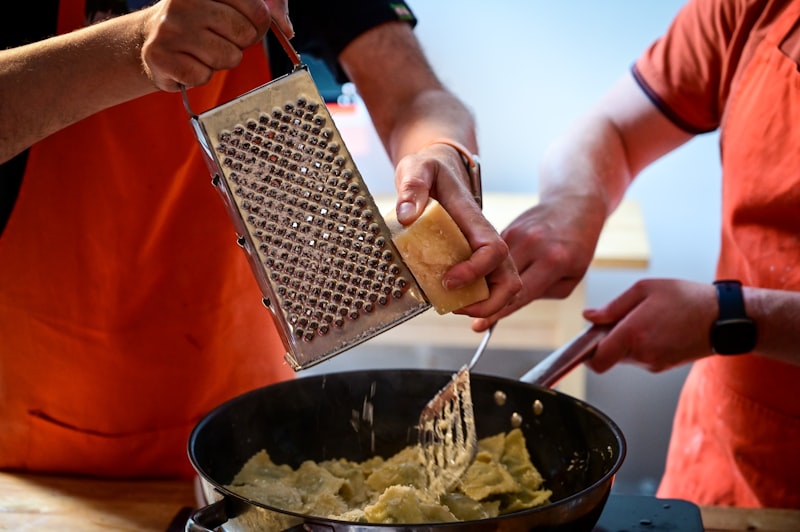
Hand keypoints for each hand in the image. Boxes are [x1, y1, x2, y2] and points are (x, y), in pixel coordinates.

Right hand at [140, 0, 291, 90]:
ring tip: (201, 50)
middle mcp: (182, 2)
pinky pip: (204, 76)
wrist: (150, 39)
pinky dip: (201, 75)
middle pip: (243, 34)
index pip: (257, 10)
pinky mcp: (161, 57)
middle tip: (217, 39)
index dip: (257, 25)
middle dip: (238, 44)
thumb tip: (287, 27)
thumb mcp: (227, 6)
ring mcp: (170, 29)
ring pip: (227, 57)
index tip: (242, 25)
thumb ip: (260, 10)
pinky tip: (188, 62)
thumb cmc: (197, 23)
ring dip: (220, 61)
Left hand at [392, 143, 520, 318]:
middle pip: (509, 276)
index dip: (476, 271)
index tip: (448, 280)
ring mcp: (480, 249)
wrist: (437, 165)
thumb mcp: (417, 168)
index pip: (493, 249)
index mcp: (472, 218)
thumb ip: (413, 187)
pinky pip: (487, 284)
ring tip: (454, 307)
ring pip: (503, 285)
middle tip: (457, 307)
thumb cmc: (429, 167)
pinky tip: (453, 303)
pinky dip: (477, 301)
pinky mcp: (473, 257)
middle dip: (491, 301)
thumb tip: (408, 214)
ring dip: (485, 305)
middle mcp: (483, 237)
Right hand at [471, 195, 604, 330]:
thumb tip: (511, 302)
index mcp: (553, 261)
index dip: (497, 312)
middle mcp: (533, 246)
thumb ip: (544, 292)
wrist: (575, 204)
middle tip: (469, 311)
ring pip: (492, 266)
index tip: (478, 325)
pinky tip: (486, 274)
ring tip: (475, 294)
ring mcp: (518, 234)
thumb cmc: (578, 245)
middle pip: (499, 280)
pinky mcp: (508, 228)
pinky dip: (489, 266)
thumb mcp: (572, 276)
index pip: (519, 294)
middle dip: (483, 298)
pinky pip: (494, 254)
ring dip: (483, 282)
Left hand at [583, 278, 716, 372]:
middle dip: (608, 341)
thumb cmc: (687, 299)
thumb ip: (613, 306)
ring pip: (624, 357)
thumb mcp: (645, 290)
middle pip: (608, 357)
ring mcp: (654, 363)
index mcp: (634, 334)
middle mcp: (642, 354)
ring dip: (625, 342)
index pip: (597, 360)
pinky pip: (640, 358)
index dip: (587, 353)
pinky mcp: (663, 366)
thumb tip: (590, 317)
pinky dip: (640, 346)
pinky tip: (656, 329)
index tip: (588, 339)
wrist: (724, 318)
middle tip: (621, 320)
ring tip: (645, 320)